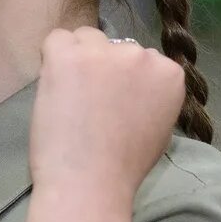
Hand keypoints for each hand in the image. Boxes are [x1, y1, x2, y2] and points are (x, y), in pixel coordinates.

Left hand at [28, 28, 184, 195]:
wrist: (91, 182)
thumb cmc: (125, 167)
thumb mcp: (159, 126)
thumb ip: (150, 95)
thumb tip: (131, 83)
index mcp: (169, 73)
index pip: (142, 58)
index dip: (123, 80)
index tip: (113, 104)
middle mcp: (141, 55)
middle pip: (114, 46)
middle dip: (103, 68)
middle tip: (89, 104)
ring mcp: (104, 52)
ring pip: (85, 39)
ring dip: (78, 60)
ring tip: (71, 97)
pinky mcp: (68, 55)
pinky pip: (56, 39)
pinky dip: (51, 59)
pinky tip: (54, 86)